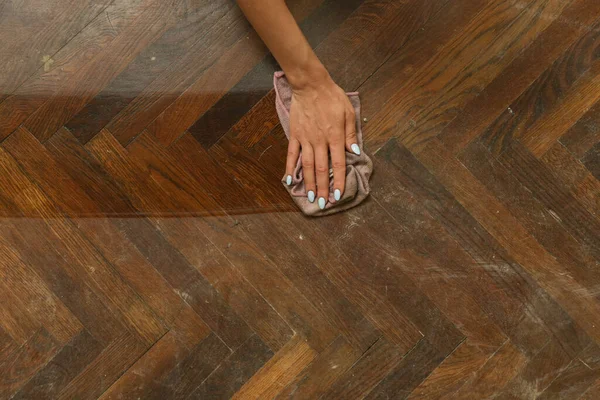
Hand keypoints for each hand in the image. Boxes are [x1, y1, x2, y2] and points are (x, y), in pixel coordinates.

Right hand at [285, 72, 359, 208]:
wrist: (310, 85)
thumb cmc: (332, 97)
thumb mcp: (348, 112)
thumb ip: (352, 134)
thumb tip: (355, 153)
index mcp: (335, 136)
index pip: (337, 164)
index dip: (338, 181)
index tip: (338, 196)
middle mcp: (320, 141)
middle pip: (321, 169)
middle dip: (323, 188)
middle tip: (323, 204)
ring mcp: (306, 139)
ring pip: (306, 166)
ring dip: (309, 183)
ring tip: (311, 197)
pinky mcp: (295, 135)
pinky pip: (292, 154)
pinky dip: (289, 168)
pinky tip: (289, 181)